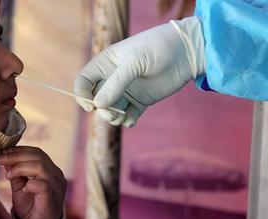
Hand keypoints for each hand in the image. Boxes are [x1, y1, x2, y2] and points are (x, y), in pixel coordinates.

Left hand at [0, 147, 66, 218]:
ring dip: (21, 168)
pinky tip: (23, 189)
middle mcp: (57, 176)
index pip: (37, 152)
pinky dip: (30, 184)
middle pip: (39, 156)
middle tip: (0, 159)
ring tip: (8, 175)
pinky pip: (43, 184)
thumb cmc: (31, 209)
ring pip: (41, 167)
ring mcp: (57, 186)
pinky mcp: (53, 198)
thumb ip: (16, 173)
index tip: (2, 152)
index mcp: (51, 171)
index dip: (19, 150)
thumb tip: (6, 158)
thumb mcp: (20, 187)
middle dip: (16, 156)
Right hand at [74, 16, 204, 126]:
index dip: (82, 94)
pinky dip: (127, 120)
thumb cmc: (157, 48)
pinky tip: (133, 118)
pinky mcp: (141, 101)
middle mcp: (113, 78)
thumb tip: (98, 105)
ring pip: (110, 110)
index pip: (84, 81)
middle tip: (112, 113)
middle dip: (101, 110)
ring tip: (122, 116)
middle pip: (95, 99)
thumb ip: (116, 84)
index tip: (90, 106)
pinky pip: (127, 116)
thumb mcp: (134, 63)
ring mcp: (127, 91)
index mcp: (106, 63)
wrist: (185, 52)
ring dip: (113, 117)